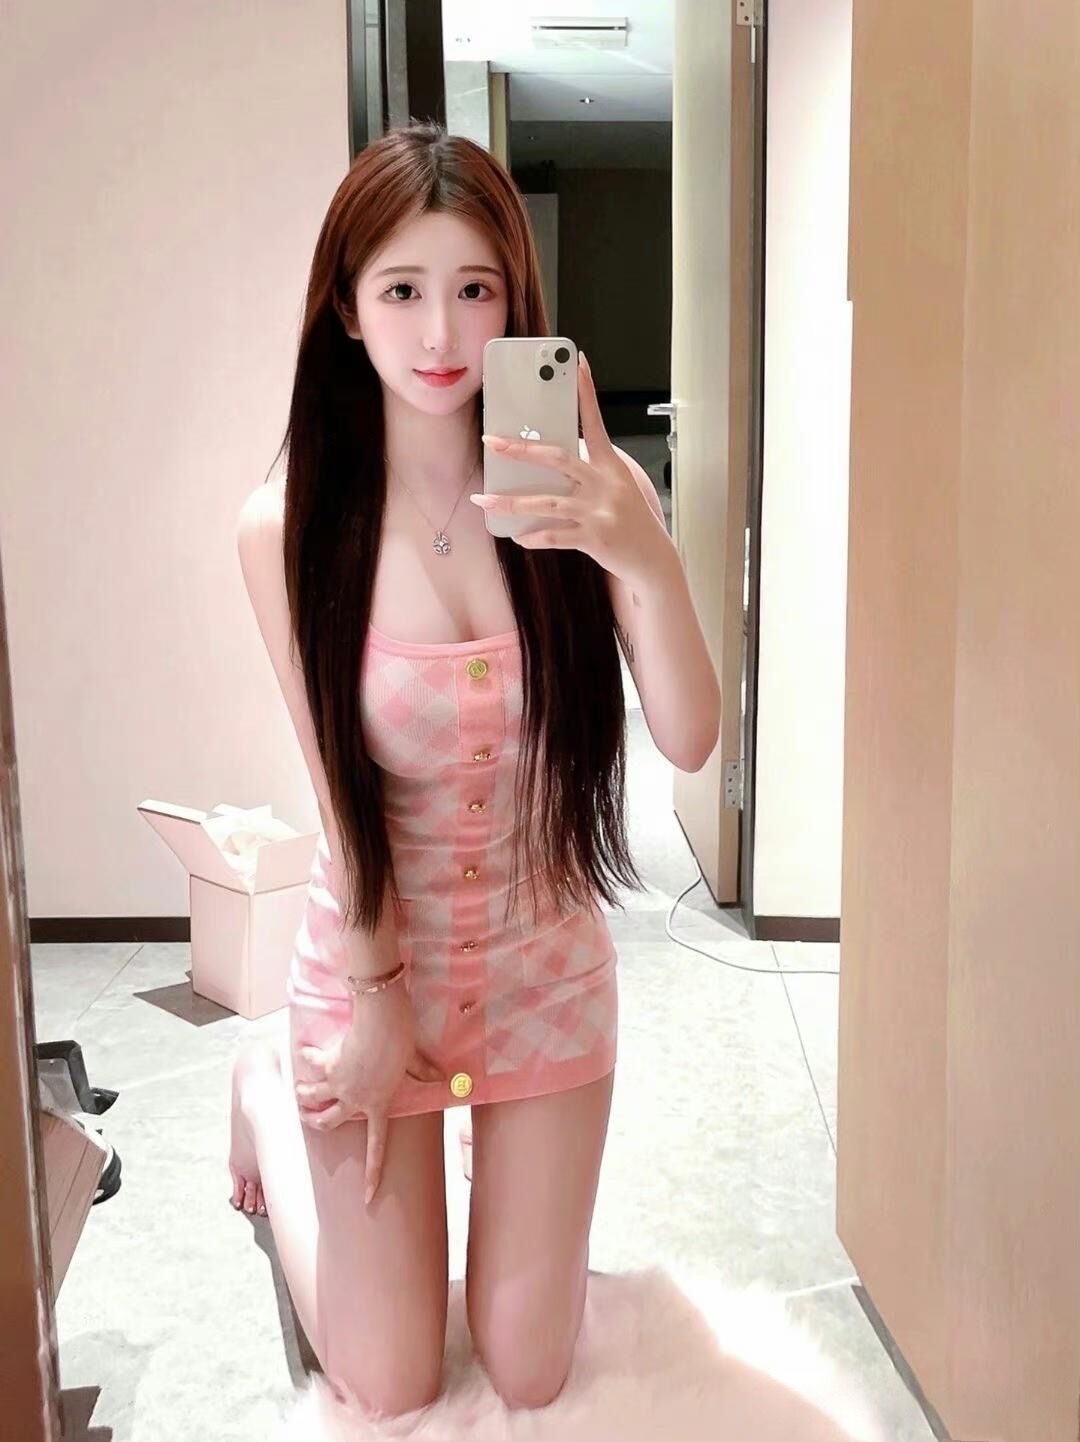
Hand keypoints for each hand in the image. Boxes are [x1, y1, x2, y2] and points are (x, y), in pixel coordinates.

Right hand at [294, 982, 442, 1204]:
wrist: (380, 1020)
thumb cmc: (400, 1040)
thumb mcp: (414, 1059)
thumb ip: (424, 1071)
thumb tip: (443, 1078)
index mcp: (378, 1105)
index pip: (377, 1148)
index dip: (372, 1174)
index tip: (368, 1198)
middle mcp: (354, 1100)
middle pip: (328, 1122)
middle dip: (314, 1121)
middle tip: (307, 1117)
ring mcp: (338, 1084)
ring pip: (312, 1098)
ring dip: (304, 1095)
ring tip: (300, 1091)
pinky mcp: (327, 1065)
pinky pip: (311, 1063)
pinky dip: (308, 1057)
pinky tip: (304, 1050)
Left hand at [471, 350, 670, 591]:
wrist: (653, 558)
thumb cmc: (630, 519)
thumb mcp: (616, 487)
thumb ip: (587, 472)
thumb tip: (544, 461)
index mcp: (610, 465)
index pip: (595, 421)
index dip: (586, 392)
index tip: (577, 362)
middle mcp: (605, 484)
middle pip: (557, 459)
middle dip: (521, 450)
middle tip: (491, 442)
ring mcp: (599, 511)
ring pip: (546, 502)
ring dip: (511, 503)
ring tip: (484, 501)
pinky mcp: (594, 538)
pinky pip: (554, 536)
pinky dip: (533, 536)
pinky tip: (518, 535)